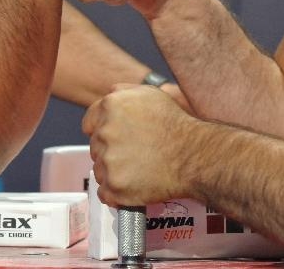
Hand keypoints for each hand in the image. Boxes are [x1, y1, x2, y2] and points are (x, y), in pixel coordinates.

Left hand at [82, 86, 195, 206]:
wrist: (194, 156)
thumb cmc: (176, 125)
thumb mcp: (152, 94)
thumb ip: (125, 91)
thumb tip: (110, 92)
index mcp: (110, 107)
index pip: (89, 123)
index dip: (103, 131)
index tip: (116, 139)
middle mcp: (104, 132)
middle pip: (96, 148)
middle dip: (111, 151)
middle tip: (135, 154)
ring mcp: (108, 161)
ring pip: (100, 170)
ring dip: (114, 172)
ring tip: (139, 170)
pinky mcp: (114, 186)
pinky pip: (104, 193)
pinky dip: (116, 193)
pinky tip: (134, 185)